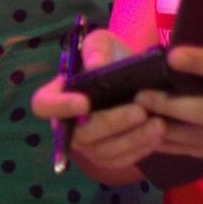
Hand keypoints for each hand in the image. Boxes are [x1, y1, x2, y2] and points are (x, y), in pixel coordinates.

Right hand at [30, 26, 166, 183]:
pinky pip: (120, 160)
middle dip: (112, 123)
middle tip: (141, 110)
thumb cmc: (111, 59)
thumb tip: (96, 66)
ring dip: (132, 139)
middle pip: (80, 135)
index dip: (60, 107)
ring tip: (158, 123)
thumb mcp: (104, 43)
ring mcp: (86, 145)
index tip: (85, 102)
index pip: (43, 106)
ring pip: (102, 152)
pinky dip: (141, 149)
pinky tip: (159, 133)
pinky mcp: (108, 156)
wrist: (135, 78)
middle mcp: (67, 125)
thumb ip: (97, 50)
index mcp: (57, 95)